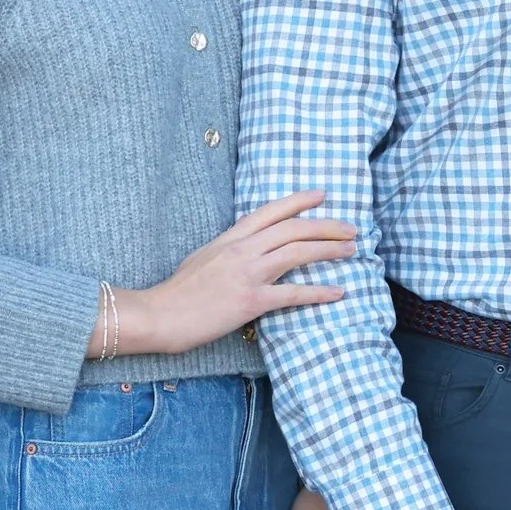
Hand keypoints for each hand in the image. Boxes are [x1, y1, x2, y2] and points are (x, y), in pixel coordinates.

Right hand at [105, 195, 357, 357]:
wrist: (159, 314)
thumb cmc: (178, 290)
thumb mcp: (204, 257)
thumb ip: (229, 249)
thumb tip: (248, 247)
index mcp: (231, 237)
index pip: (270, 211)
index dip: (299, 201)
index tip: (322, 195)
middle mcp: (242, 249)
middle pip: (293, 228)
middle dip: (326, 225)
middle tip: (351, 229)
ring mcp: (248, 274)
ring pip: (297, 252)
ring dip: (329, 249)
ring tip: (351, 250)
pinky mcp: (251, 301)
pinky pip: (293, 294)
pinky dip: (319, 292)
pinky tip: (338, 293)